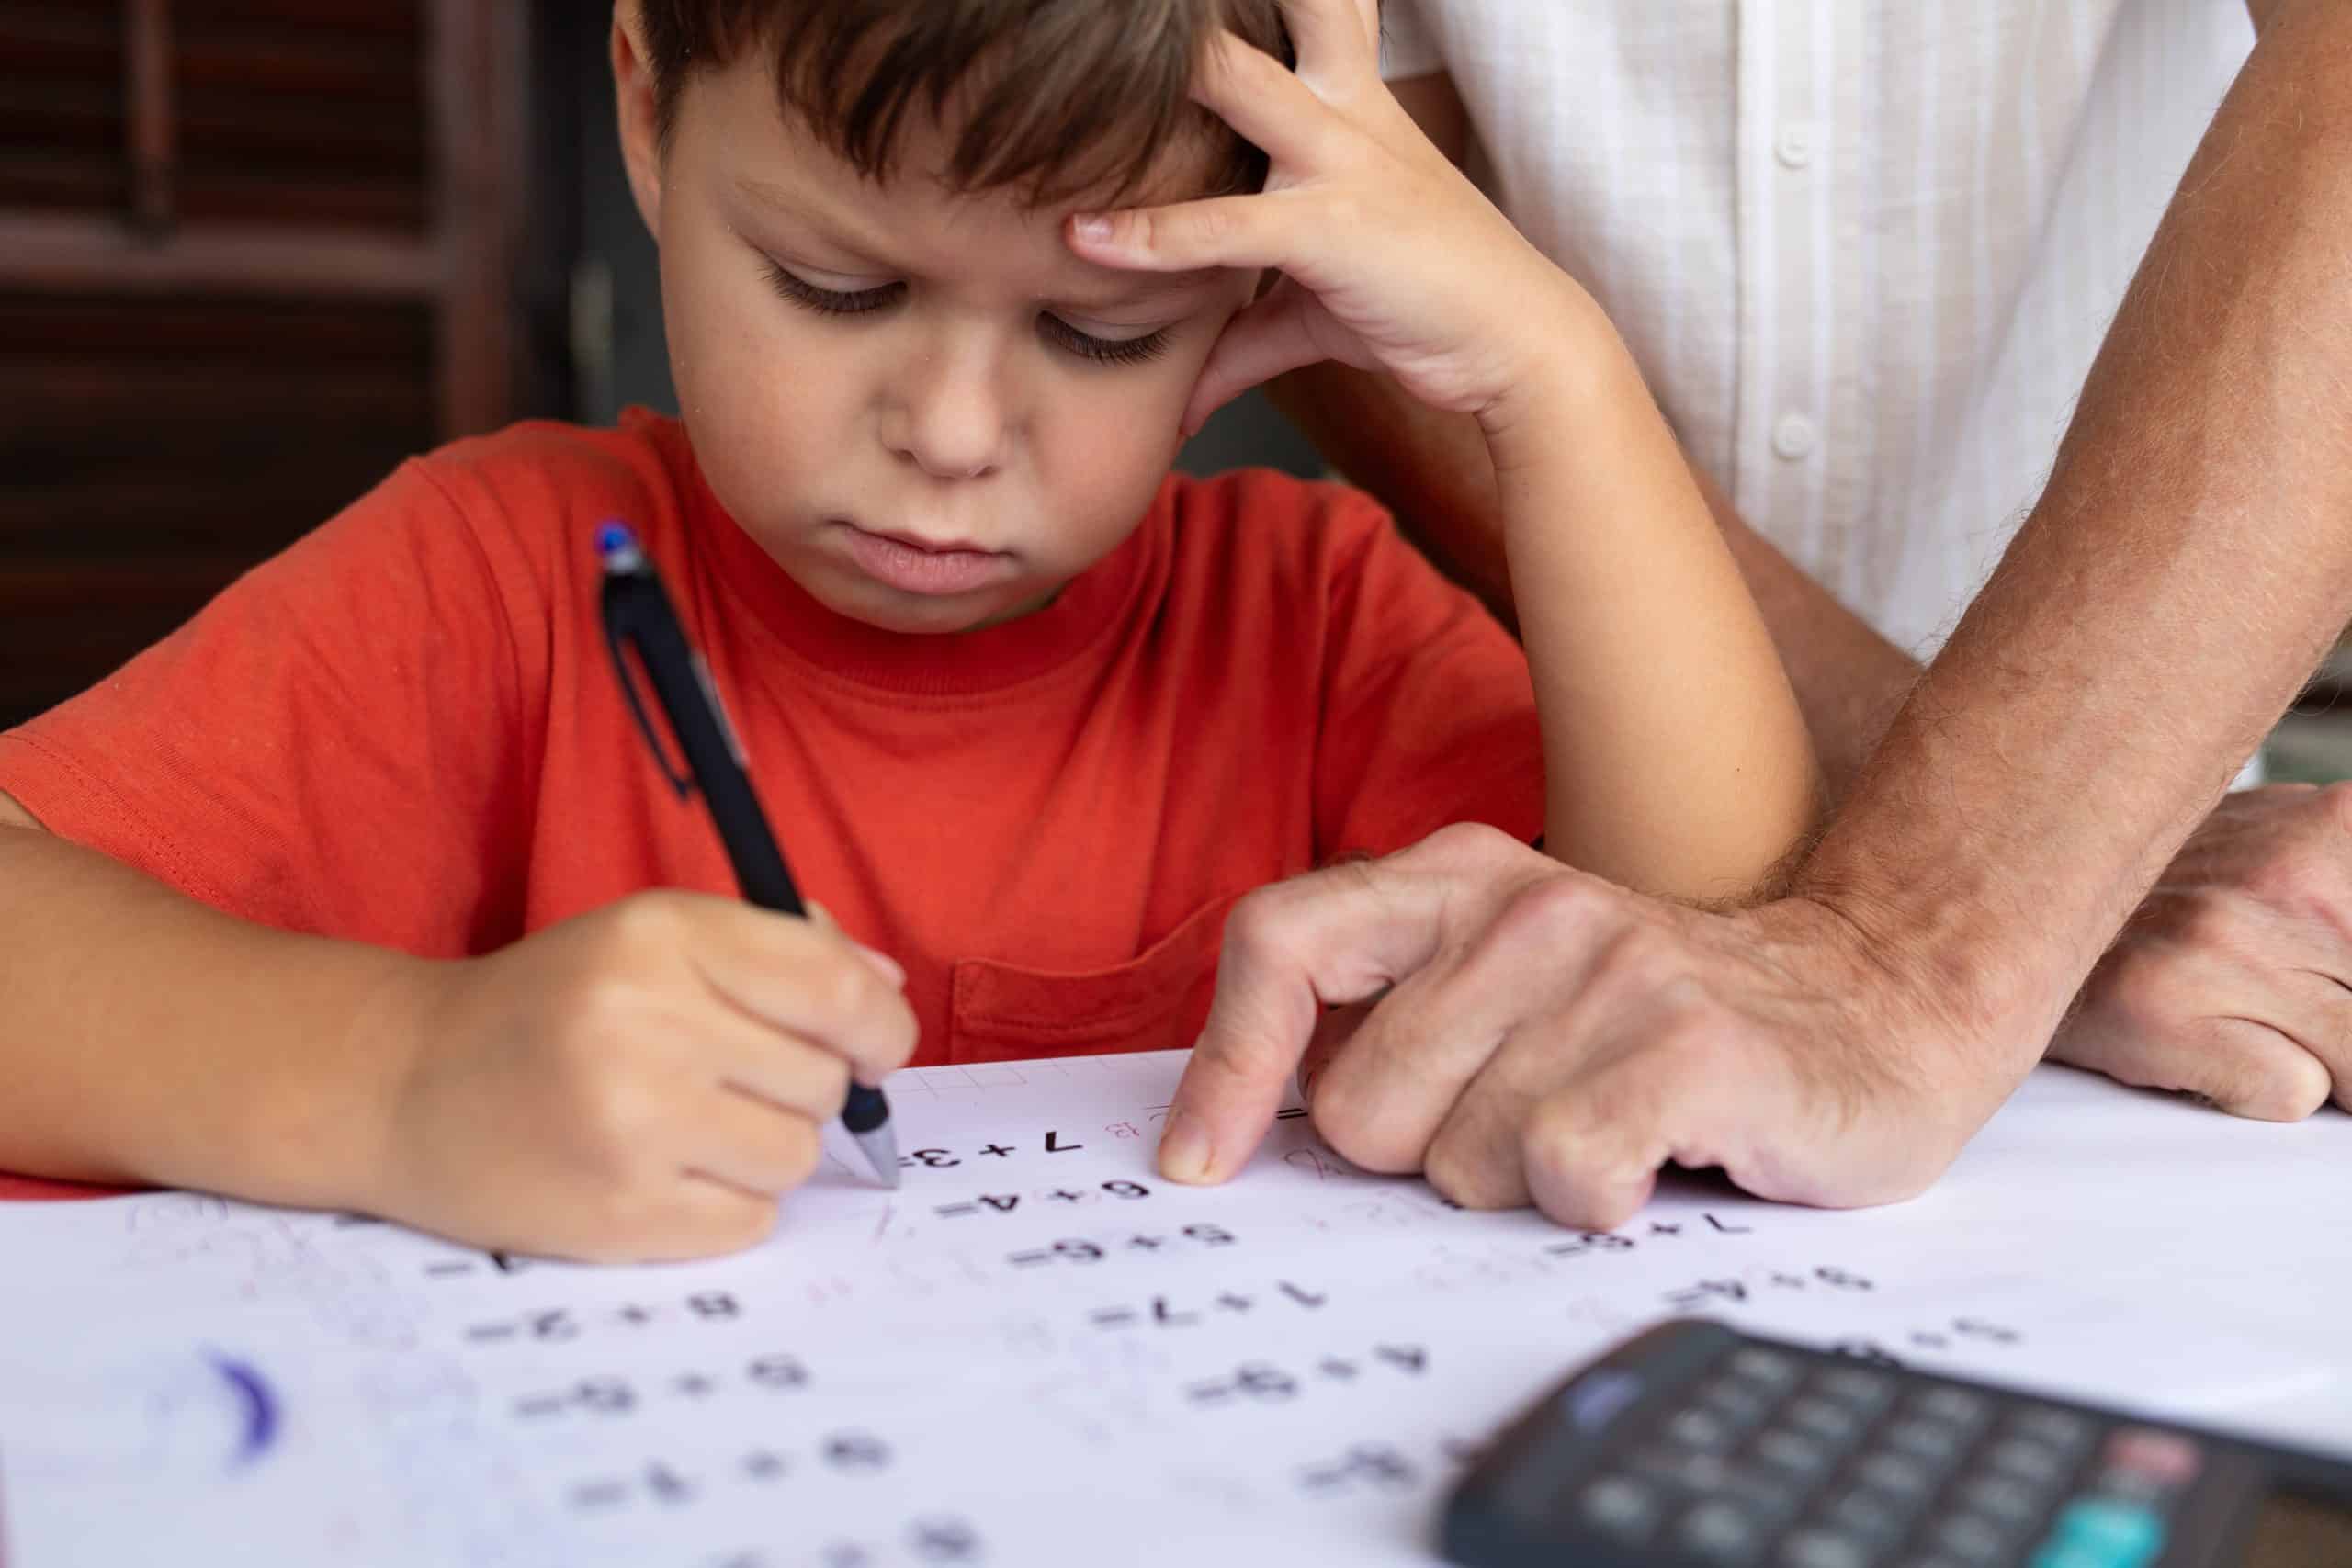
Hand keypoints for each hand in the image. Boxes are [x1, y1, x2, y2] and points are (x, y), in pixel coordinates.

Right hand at [379, 891, 915, 1261]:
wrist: (407, 1085)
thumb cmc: (555, 1005)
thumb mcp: (653, 938)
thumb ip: (779, 950)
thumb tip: (888, 994)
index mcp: (662, 937)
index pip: (837, 988)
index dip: (881, 1026)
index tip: (873, 1045)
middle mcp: (646, 1024)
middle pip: (823, 1080)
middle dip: (801, 1085)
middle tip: (728, 1079)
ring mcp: (630, 1126)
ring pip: (797, 1156)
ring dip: (765, 1150)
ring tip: (689, 1126)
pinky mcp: (618, 1216)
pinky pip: (751, 1222)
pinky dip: (727, 1205)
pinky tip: (664, 1173)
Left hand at [1065, 0, 1593, 437]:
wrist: (1519, 346)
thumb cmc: (1422, 310)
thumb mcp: (1317, 311)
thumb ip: (1239, 334)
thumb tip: (1183, 400)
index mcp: (1350, 98)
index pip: (1311, 4)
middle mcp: (1344, 108)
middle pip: (1284, 4)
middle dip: (1204, 0)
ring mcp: (1338, 162)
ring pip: (1237, 83)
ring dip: (1168, 67)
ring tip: (1076, 60)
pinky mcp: (1330, 229)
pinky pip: (1224, 227)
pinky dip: (1149, 237)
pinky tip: (1085, 238)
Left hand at [1155, 824, 2021, 1226]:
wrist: (1880, 1003)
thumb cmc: (1658, 1021)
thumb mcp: (1505, 980)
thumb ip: (1387, 1017)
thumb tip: (1238, 1128)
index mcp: (1456, 875)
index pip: (1280, 942)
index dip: (1225, 1064)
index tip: (1204, 1164)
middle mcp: (1523, 904)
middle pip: (1361, 1107)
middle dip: (1426, 1156)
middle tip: (1526, 1126)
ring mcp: (1611, 966)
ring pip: (1459, 1162)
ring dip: (1522, 1187)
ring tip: (1604, 1136)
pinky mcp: (1690, 1043)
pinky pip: (1563, 1174)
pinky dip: (1596, 1206)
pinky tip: (1652, 1166)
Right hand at [2052, 783, 2351, 1117]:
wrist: (1998, 894)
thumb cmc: (2167, 901)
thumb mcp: (2297, 864)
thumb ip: (2346, 911)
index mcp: (2340, 828)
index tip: (2331, 992)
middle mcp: (2292, 875)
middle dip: (2338, 1023)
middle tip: (2274, 997)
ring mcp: (2226, 941)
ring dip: (2314, 1060)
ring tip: (2239, 1014)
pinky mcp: (2164, 1006)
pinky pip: (2288, 1095)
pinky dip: (2251, 1086)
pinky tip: (2195, 1038)